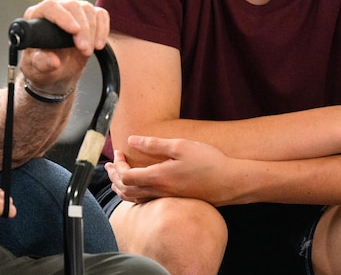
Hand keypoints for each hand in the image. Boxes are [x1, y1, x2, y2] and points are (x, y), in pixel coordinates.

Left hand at [18, 0, 108, 92]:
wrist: (58, 72)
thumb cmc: (43, 67)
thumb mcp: (37, 69)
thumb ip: (42, 64)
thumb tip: (52, 61)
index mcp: (36, 17)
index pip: (50, 7)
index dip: (63, 17)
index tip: (74, 31)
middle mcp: (55, 10)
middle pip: (72, 6)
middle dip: (83, 28)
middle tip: (84, 49)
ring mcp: (72, 11)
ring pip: (88, 9)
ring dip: (93, 31)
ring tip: (88, 51)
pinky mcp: (88, 17)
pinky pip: (100, 15)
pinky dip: (103, 29)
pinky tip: (98, 44)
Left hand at [105, 135, 237, 205]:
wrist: (230, 182)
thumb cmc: (208, 161)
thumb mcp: (180, 146)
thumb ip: (154, 144)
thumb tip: (131, 140)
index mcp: (158, 177)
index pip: (125, 176)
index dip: (117, 165)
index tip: (118, 152)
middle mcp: (159, 191)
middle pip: (125, 190)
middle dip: (114, 176)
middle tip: (109, 165)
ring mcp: (166, 198)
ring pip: (134, 199)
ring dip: (121, 187)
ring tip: (115, 177)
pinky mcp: (173, 200)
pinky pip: (145, 201)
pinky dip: (133, 194)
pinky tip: (136, 186)